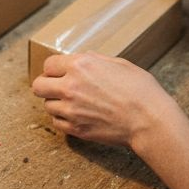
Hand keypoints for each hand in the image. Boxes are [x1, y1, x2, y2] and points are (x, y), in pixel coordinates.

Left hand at [30, 53, 184, 149]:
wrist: (149, 120)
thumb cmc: (140, 90)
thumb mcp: (118, 63)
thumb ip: (94, 60)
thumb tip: (81, 60)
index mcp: (81, 66)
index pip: (48, 64)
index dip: (54, 68)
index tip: (60, 73)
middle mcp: (71, 87)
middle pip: (39, 86)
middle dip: (46, 85)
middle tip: (57, 88)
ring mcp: (71, 110)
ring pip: (47, 105)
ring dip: (56, 103)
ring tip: (72, 103)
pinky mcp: (76, 129)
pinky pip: (56, 122)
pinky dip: (63, 119)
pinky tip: (76, 115)